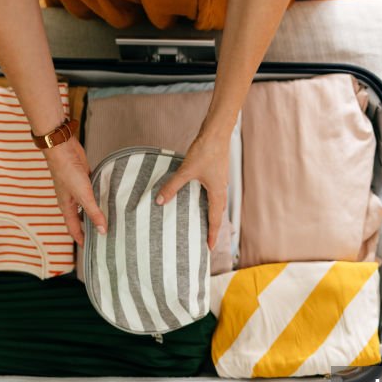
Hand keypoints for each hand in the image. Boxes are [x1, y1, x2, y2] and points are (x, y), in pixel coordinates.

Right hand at [44, 138, 105, 245]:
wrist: (62, 148)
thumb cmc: (67, 171)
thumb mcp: (83, 195)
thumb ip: (93, 212)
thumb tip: (102, 231)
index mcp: (66, 207)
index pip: (73, 229)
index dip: (82, 240)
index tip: (91, 249)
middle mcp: (71, 201)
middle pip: (81, 219)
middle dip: (90, 228)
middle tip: (104, 235)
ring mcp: (77, 189)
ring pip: (88, 205)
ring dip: (96, 211)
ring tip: (111, 218)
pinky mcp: (84, 179)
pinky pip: (93, 192)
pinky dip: (100, 197)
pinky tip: (110, 198)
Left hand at [156, 131, 228, 248]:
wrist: (217, 133)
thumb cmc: (206, 151)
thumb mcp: (187, 170)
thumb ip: (172, 186)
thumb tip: (160, 201)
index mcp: (217, 193)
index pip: (215, 220)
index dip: (213, 235)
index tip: (210, 248)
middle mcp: (221, 190)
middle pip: (218, 214)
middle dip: (213, 228)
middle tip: (208, 240)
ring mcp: (220, 182)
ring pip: (217, 204)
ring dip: (212, 215)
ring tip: (204, 223)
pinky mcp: (216, 173)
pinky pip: (214, 194)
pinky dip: (208, 202)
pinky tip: (198, 199)